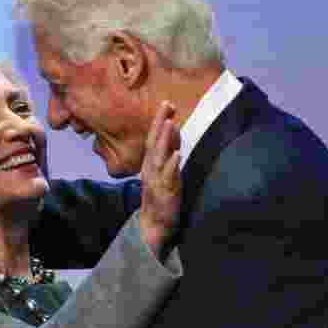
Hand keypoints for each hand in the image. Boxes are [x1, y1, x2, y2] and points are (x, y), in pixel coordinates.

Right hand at [138, 101, 181, 257]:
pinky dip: (171, 165)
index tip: (168, 103)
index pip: (154, 137)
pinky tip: (176, 155)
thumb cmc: (159, 195)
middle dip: (160, 123)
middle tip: (167, 104)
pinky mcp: (164, 193)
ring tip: (170, 123)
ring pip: (158, 157)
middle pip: (154, 142)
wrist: (153, 225)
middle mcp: (151, 168)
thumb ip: (168, 150)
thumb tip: (173, 130)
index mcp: (150, 163)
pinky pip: (167, 177)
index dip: (160, 120)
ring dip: (164, 139)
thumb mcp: (163, 170)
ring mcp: (156, 180)